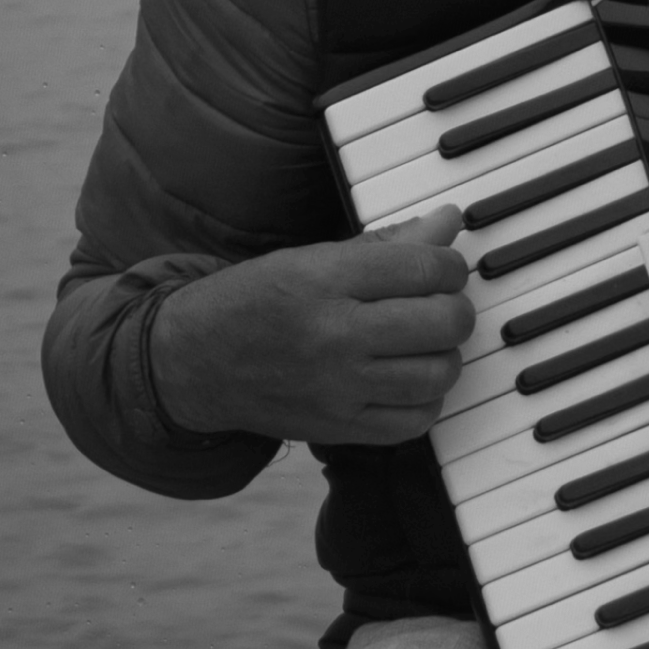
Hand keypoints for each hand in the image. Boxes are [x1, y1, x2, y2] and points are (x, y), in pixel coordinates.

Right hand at [151, 205, 473, 445]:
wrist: (192, 364)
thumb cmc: (255, 299)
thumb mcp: (311, 257)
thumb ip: (387, 242)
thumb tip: (450, 220)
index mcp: (324, 280)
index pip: (426, 267)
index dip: (451, 265)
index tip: (443, 268)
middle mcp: (334, 334)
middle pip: (444, 321)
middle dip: (457, 308)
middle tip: (441, 304)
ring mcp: (338, 388)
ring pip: (440, 373)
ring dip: (447, 354)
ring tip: (426, 342)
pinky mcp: (339, 429)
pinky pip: (417, 419)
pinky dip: (428, 399)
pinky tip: (410, 379)